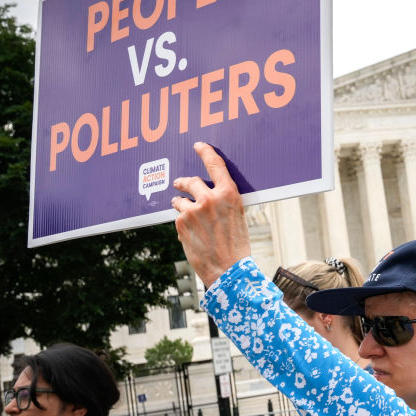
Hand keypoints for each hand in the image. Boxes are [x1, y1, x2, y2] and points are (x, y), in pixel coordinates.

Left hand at [172, 142, 251, 286]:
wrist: (228, 270)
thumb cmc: (237, 245)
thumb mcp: (238, 216)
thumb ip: (224, 200)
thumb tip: (211, 192)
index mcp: (229, 194)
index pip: (215, 165)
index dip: (205, 152)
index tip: (198, 146)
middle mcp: (210, 198)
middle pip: (191, 181)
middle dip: (184, 183)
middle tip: (179, 184)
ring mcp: (193, 210)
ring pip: (180, 200)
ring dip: (181, 205)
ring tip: (188, 217)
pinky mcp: (180, 222)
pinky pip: (177, 216)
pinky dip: (181, 223)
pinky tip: (191, 234)